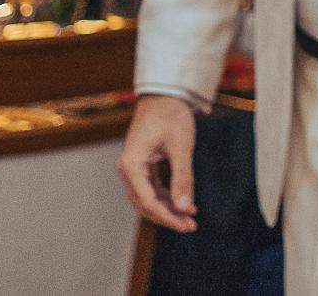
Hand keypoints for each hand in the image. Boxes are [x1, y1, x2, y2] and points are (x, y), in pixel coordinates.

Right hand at [118, 94, 197, 231]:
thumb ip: (183, 178)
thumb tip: (185, 208)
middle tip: (190, 225)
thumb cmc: (170, 115)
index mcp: (131, 166)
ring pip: (147, 197)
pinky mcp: (142, 163)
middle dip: (167, 216)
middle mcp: (128, 169)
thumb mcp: (181, 147)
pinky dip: (165, 196)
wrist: (164, 93)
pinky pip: (151, 187)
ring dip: (167, 208)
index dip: (168, 217)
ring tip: (188, 217)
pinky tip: (182, 201)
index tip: (187, 224)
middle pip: (144, 204)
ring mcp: (133, 167)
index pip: (148, 202)